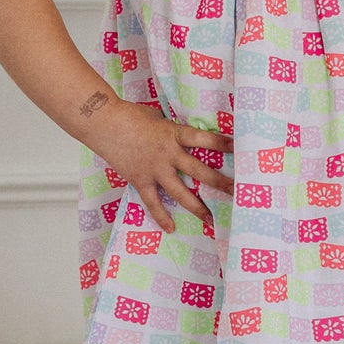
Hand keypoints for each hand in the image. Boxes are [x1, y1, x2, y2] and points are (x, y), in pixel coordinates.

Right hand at [82, 98, 232, 231]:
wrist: (102, 123)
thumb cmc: (129, 115)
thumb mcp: (158, 118)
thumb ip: (172, 131)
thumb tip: (185, 138)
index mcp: (174, 133)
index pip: (205, 139)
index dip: (223, 143)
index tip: (241, 149)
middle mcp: (168, 154)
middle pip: (200, 171)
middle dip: (220, 182)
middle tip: (237, 192)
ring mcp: (154, 169)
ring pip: (180, 192)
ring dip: (196, 206)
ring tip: (211, 218)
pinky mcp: (140, 180)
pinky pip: (153, 202)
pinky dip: (161, 216)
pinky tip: (171, 228)